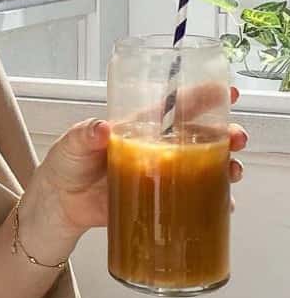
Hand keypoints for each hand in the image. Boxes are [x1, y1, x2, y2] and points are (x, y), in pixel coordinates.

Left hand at [19, 86, 248, 256]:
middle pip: (201, 137)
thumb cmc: (66, 165)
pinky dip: (213, 202)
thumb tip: (101, 129)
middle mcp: (157, 149)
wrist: (59, 205)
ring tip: (233, 172)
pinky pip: (193, 199)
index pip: (177, 107)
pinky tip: (224, 205)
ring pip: (204, 167)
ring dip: (226, 167)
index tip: (229, 92)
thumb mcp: (72, 144)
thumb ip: (85, 134)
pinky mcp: (160, 201)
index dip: (205, 97)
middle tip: (237, 138)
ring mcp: (161, 176)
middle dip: (226, 135)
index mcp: (140, 127)